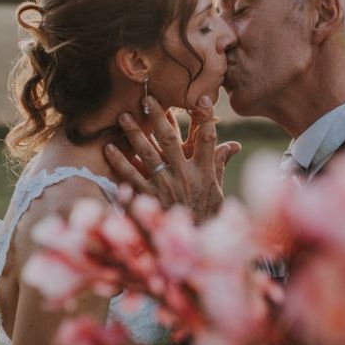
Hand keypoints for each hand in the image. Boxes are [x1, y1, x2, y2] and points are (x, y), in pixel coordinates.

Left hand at [104, 95, 240, 222]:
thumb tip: (234, 145)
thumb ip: (219, 166)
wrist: (192, 246)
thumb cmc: (206, 217)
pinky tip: (110, 148)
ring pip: (147, 153)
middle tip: (147, 98)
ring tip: (123, 116)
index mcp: (204, 172)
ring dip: (134, 133)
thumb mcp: (217, 192)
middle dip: (159, 116)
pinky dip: (120, 162)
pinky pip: (131, 176)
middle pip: (170, 139)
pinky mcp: (148, 197)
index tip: (202, 97)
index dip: (206, 117)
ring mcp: (164, 185)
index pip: (207, 139)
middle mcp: (184, 175)